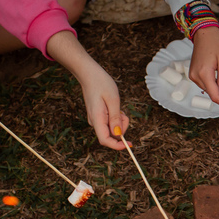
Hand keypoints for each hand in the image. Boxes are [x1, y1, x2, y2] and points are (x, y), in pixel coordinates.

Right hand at [45, 29, 128, 148]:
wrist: (89, 73)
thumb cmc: (101, 83)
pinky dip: (117, 118)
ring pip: (112, 129)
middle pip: (111, 135)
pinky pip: (110, 122)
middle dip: (122, 128)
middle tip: (124, 114)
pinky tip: (115, 107)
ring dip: (120, 122)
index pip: (105, 140)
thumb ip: (116, 118)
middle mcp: (94, 121)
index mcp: (97, 118)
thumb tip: (118, 134)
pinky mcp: (98, 116)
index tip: (129, 145)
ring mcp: (96, 119)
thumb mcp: (113, 100)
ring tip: (119, 108)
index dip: (117, 146)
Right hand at [189, 24, 218, 106]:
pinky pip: (206, 84)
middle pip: (213, 94)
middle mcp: (196, 77)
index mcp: (204, 74)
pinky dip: (215, 83)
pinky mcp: (194, 74)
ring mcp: (193, 76)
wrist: (204, 33)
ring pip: (210, 90)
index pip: (214, 96)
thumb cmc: (215, 43)